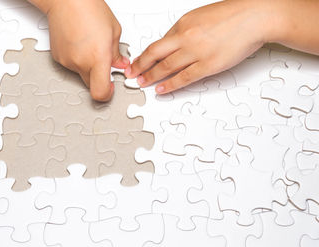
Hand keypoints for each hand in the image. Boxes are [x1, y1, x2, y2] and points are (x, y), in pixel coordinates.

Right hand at [33, 0, 128, 100]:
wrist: (66, 0)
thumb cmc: (89, 8)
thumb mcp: (114, 31)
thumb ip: (117, 53)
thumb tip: (119, 64)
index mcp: (98, 58)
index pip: (100, 92)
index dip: (107, 95)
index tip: (111, 89)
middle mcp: (81, 63)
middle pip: (91, 85)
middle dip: (99, 78)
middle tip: (102, 62)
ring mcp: (67, 61)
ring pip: (81, 74)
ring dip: (87, 66)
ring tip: (89, 45)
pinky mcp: (58, 57)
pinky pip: (71, 65)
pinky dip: (77, 59)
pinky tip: (79, 43)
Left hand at [125, 0, 275, 93]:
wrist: (255, 17)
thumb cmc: (232, 15)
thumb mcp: (201, 16)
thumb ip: (185, 30)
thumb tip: (172, 42)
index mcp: (183, 24)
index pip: (158, 42)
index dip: (145, 54)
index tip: (138, 61)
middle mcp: (186, 37)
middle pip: (155, 54)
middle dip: (141, 66)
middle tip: (132, 74)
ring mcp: (196, 52)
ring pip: (166, 67)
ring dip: (151, 76)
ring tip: (143, 83)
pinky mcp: (208, 65)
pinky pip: (184, 78)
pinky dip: (170, 84)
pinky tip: (161, 89)